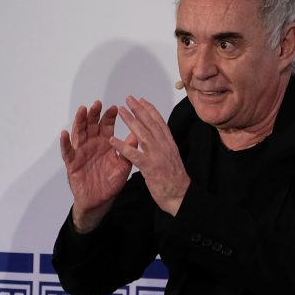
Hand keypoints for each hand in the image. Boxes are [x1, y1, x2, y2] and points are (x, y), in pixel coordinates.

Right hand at [60, 101, 132, 232]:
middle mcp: (92, 144)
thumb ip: (128, 152)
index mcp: (105, 143)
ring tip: (82, 111)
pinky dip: (65, 143)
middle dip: (94, 114)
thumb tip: (137, 135)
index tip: (115, 107)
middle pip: (91, 125)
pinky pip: (67, 152)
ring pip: (79, 134)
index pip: (106, 125)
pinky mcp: (72, 163)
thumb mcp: (123, 166)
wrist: (100, 202)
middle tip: (97, 104)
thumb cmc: (110, 183)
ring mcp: (81, 152)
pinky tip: (64, 134)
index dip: (109, 116)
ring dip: (79, 122)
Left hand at [112, 95, 189, 215]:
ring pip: (142, 134)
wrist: (181, 195)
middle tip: (129, 99)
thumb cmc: (175, 180)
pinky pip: (133, 155)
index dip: (150, 110)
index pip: (159, 122)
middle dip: (139, 109)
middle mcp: (164, 146)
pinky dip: (122, 146)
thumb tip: (158, 137)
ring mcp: (157, 156)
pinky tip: (112, 140)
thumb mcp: (172, 158)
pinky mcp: (150, 167)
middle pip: (150, 123)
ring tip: (121, 111)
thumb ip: (164, 146)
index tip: (142, 100)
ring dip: (130, 121)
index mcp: (169, 143)